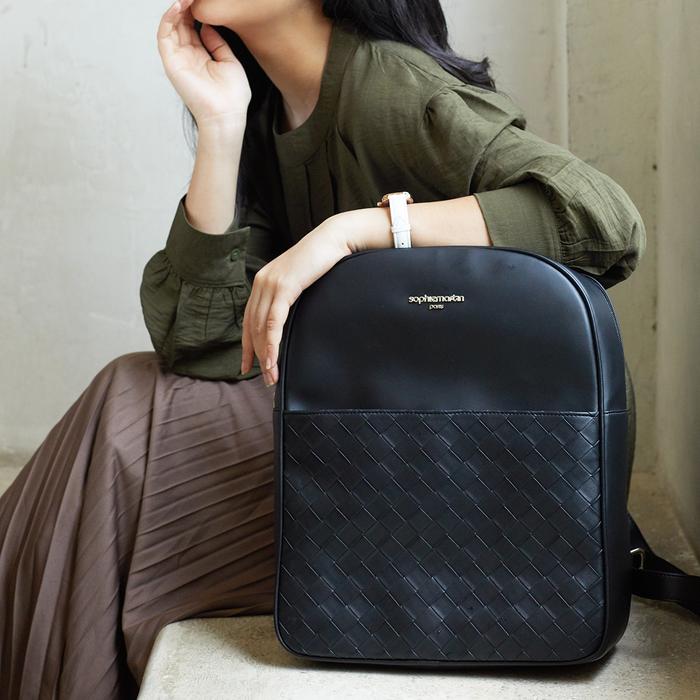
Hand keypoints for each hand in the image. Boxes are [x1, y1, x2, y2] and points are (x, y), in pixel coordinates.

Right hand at [157, 0, 250, 128]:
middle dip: (184, 6)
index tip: (200, 1)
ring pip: (170, 27)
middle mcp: (187, 57)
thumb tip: (207, 26)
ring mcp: (178, 60)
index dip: (194, 11)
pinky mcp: (171, 64)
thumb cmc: (232, 97)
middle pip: (180, 24)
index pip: (192, 27)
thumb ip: (218, 43)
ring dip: (176, 9)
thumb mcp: (229, 62)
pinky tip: (177, 6)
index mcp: (200, 56)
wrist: (227, 115)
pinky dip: (168, 19)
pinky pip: (164, 36)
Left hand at [240, 217, 351, 385]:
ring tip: (271, 376)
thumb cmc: (322, 261)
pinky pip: (273, 322)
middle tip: (266, 379)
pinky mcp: (283, 287)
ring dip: (265, 355)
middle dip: (257, 356)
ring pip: (261, 328)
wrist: (333, 239)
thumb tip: (289, 318)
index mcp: (263, 283)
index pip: (249, 320)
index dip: (247, 346)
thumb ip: (289, 297)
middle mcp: (261, 284)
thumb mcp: (300, 281)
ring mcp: (270, 285)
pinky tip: (273, 359)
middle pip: (252, 328)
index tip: (246, 367)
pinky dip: (271, 343)